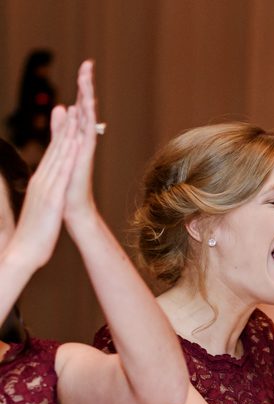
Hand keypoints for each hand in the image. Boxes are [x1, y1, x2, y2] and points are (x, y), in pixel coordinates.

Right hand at [6, 105, 77, 269]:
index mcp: (39, 183)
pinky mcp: (51, 199)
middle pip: (53, 151)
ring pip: (58, 157)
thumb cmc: (32, 234)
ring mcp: (45, 189)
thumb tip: (42, 190)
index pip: (50, 155)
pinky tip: (76, 144)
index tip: (64, 120)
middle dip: (62, 128)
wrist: (24, 253)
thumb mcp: (38, 208)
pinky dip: (68, 158)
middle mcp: (41, 181)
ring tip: (74, 118)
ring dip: (66, 136)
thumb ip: (41, 196)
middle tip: (69, 107)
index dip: (58, 136)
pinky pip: (62, 174)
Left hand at [63, 60, 99, 223]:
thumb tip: (61, 106)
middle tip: (88, 63)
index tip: (85, 67)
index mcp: (77, 135)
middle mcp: (83, 138)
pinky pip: (87, 132)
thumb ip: (60, 127)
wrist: (73, 206)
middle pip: (86, 105)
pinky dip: (86, 118)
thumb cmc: (67, 182)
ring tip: (87, 76)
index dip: (81, 87)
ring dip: (87, 95)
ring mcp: (85, 146)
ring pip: (87, 115)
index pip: (79, 105)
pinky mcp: (85, 156)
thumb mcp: (60, 148)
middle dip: (86, 84)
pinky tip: (86, 104)